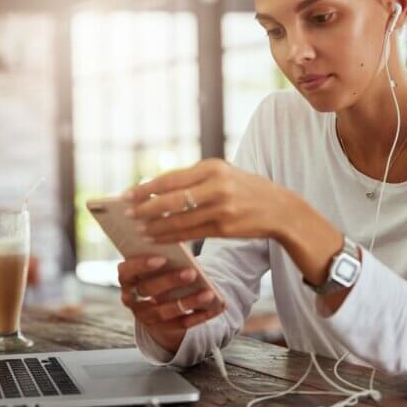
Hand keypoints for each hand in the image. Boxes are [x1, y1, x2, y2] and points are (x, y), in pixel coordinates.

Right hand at [117, 255, 224, 353]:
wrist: (155, 306)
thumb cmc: (158, 274)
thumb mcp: (154, 265)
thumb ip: (161, 256)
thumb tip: (179, 243)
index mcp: (127, 279)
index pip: (126, 271)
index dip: (141, 265)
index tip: (162, 258)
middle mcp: (132, 299)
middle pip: (148, 290)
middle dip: (170, 281)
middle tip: (191, 272)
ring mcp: (147, 317)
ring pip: (166, 311)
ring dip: (189, 302)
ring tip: (209, 293)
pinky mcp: (164, 329)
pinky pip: (183, 323)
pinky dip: (202, 315)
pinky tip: (217, 306)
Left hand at [124, 158, 344, 293]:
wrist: (279, 208)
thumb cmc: (244, 189)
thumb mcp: (223, 174)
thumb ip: (193, 180)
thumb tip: (155, 189)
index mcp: (212, 167)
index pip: (171, 178)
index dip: (146, 188)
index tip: (126, 195)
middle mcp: (216, 186)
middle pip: (171, 199)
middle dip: (146, 208)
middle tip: (127, 214)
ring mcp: (221, 208)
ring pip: (179, 220)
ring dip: (155, 226)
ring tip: (138, 230)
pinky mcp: (225, 228)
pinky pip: (191, 234)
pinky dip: (171, 237)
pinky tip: (158, 238)